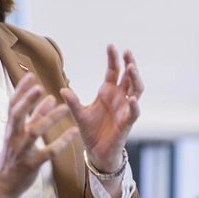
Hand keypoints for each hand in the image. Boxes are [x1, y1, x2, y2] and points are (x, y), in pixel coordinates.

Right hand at [0, 73, 78, 197]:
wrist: (3, 183)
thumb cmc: (13, 154)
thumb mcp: (19, 134)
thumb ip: (34, 116)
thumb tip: (48, 97)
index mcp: (10, 127)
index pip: (12, 105)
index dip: (21, 90)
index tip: (30, 76)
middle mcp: (13, 137)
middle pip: (17, 115)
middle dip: (28, 101)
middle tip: (40, 87)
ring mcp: (22, 151)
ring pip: (34, 132)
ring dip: (49, 118)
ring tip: (64, 107)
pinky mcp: (32, 164)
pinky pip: (48, 152)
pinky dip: (61, 141)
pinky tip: (74, 132)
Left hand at [60, 44, 142, 173]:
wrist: (97, 152)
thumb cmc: (90, 131)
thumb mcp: (79, 114)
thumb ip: (73, 102)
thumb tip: (62, 89)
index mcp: (108, 92)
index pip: (113, 70)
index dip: (113, 58)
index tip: (111, 45)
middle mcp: (119, 97)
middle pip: (129, 76)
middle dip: (129, 63)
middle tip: (127, 52)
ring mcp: (125, 109)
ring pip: (136, 90)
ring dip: (135, 79)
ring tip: (131, 67)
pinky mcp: (127, 123)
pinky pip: (133, 112)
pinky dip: (134, 105)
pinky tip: (132, 98)